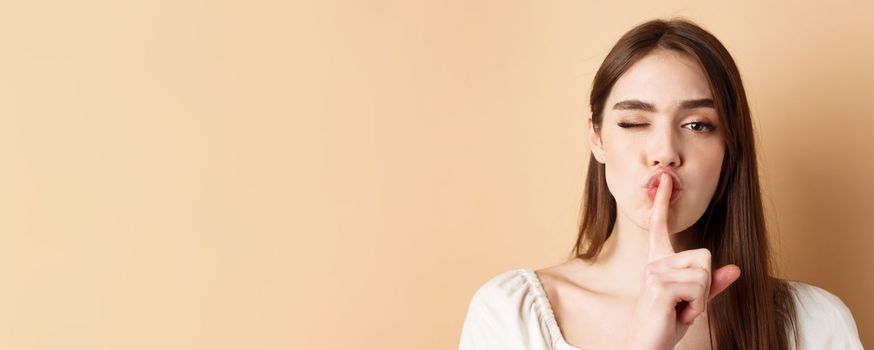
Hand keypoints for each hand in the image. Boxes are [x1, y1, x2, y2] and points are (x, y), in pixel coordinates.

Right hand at [623, 173, 741, 349]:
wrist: (646, 348)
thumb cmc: (665, 326)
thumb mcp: (693, 303)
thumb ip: (712, 285)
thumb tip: (736, 269)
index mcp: (658, 263)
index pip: (661, 228)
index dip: (663, 203)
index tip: (665, 180)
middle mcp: (654, 264)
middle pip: (705, 256)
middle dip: (705, 286)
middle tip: (685, 305)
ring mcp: (654, 273)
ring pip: (705, 273)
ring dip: (701, 299)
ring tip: (680, 311)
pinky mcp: (660, 287)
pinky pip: (700, 288)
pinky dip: (697, 307)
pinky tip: (678, 315)